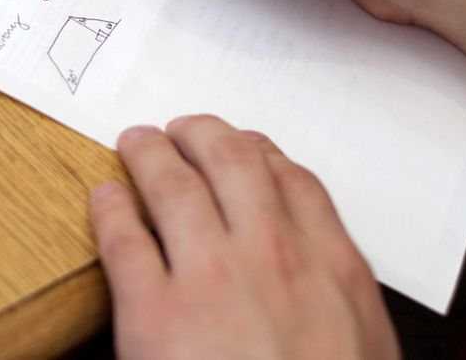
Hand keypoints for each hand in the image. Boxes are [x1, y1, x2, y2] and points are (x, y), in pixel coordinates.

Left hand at [90, 115, 398, 359]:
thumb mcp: (361, 350)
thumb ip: (338, 298)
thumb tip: (316, 273)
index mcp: (330, 267)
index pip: (292, 180)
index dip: (260, 151)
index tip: (244, 144)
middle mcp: (271, 255)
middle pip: (231, 161)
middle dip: (202, 133)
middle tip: (182, 127)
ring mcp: (209, 277)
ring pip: (172, 183)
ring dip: (149, 152)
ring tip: (136, 141)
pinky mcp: (151, 312)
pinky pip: (122, 236)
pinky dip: (110, 206)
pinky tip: (104, 196)